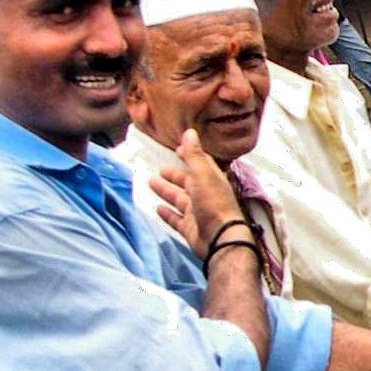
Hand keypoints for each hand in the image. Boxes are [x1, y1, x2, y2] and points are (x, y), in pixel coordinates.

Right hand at [149, 128, 244, 257]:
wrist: (220, 239)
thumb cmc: (213, 204)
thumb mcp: (202, 175)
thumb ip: (194, 155)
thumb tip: (190, 132)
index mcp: (212, 181)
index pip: (200, 164)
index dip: (190, 156)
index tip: (177, 149)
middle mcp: (205, 195)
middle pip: (188, 182)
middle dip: (175, 175)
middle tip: (160, 169)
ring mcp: (197, 213)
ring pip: (179, 199)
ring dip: (166, 191)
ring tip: (151, 183)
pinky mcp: (190, 228)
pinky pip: (175, 219)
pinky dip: (167, 213)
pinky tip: (157, 208)